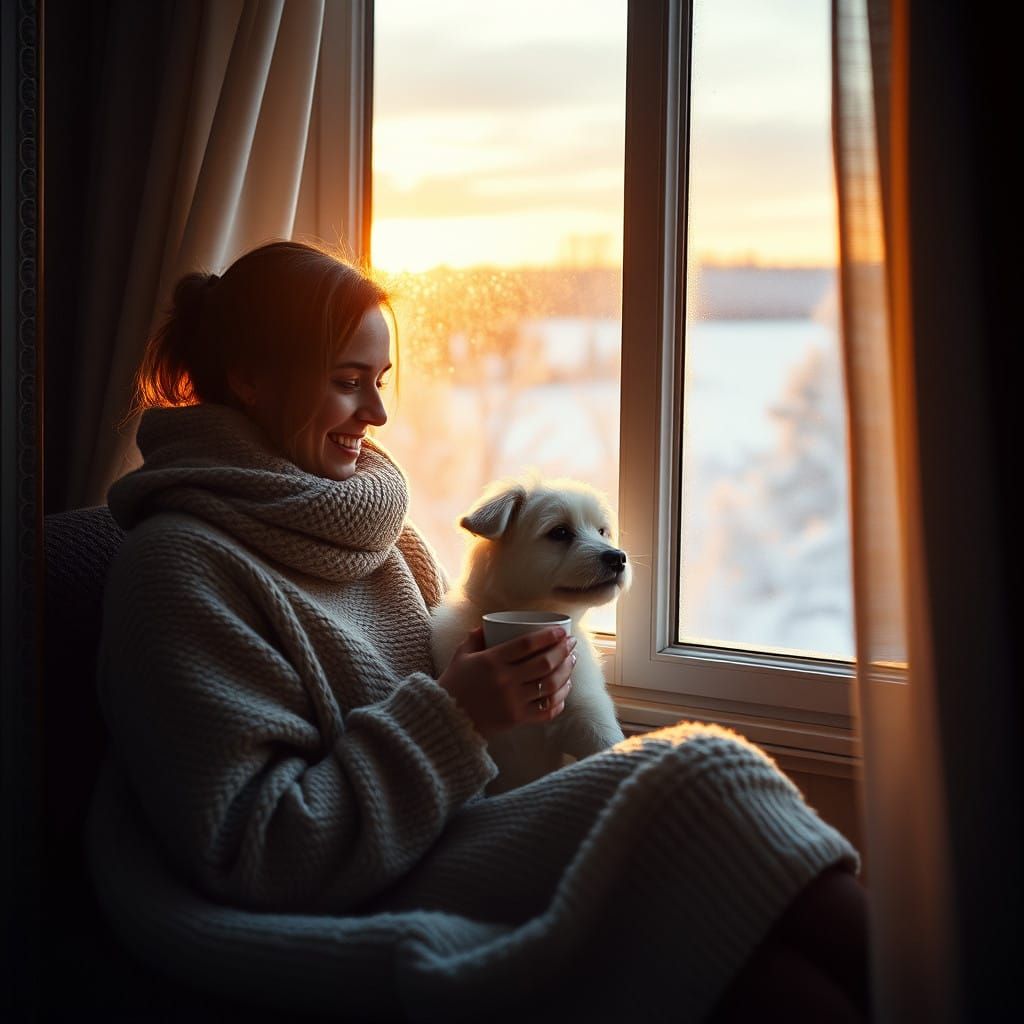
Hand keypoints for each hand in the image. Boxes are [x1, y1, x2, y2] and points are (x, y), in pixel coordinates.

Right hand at [438, 626, 576, 738]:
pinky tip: (565, 689)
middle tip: (571, 643)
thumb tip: (488, 623)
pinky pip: (546, 710)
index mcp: (492, 661)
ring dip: (566, 672)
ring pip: (550, 685)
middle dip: (563, 651)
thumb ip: (475, 637)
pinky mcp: (517, 719)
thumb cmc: (454, 684)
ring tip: (571, 661)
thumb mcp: (461, 655)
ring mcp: (513, 701)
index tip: (562, 630)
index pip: (527, 644)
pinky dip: (560, 699)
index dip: (548, 636)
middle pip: (544, 663)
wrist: (446, 719)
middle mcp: (505, 680)